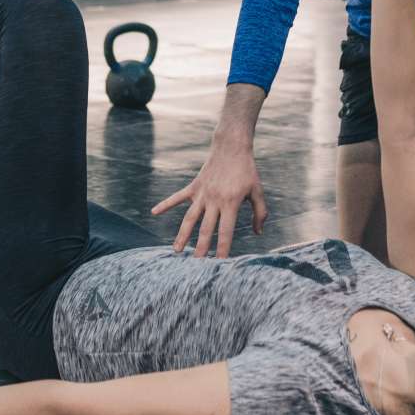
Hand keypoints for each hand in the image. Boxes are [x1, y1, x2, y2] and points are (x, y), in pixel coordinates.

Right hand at [151, 144, 267, 257]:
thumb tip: (258, 232)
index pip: (225, 232)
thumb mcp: (258, 191)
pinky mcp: (194, 186)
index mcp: (231, 203)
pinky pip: (177, 197)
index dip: (223, 249)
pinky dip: (165, 204)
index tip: (220, 264)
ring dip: (182, 235)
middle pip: (205, 229)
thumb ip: (260, 212)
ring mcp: (202, 194)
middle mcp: (214, 200)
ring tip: (177, 251)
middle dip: (201, 249)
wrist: (231, 148)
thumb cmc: (247, 171)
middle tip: (196, 266)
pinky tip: (154, 212)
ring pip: (189, 218)